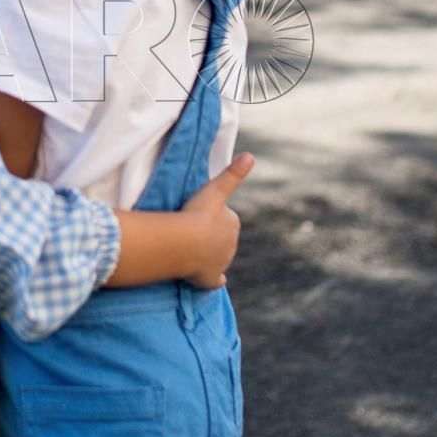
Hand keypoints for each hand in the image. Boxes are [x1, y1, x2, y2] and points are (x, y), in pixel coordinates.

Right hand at [177, 152, 255, 288]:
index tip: (199, 215)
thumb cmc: (197, 213)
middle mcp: (230, 244)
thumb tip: (251, 155)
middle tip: (190, 231)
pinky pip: (215, 280)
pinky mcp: (210, 278)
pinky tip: (216, 280)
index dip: (212, 217)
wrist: (186, 243)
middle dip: (210, 236)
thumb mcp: (215, 189)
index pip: (225, 219)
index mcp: (232, 223)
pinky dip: (216, 280)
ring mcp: (220, 262)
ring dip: (208, 254)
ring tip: (190, 248)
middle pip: (221, 238)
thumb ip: (233, 173)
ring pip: (217, 257)